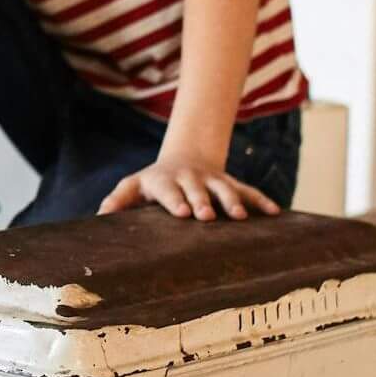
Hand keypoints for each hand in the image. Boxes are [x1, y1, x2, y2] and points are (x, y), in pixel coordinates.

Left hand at [98, 154, 280, 222]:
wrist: (185, 159)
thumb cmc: (153, 183)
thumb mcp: (133, 187)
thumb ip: (118, 200)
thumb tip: (100, 217)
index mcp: (164, 181)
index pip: (168, 190)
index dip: (175, 200)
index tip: (182, 213)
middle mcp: (190, 179)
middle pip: (197, 190)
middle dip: (203, 201)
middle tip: (207, 216)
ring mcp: (213, 181)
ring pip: (225, 189)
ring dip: (233, 202)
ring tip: (241, 217)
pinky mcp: (231, 184)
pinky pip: (249, 192)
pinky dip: (261, 201)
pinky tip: (275, 213)